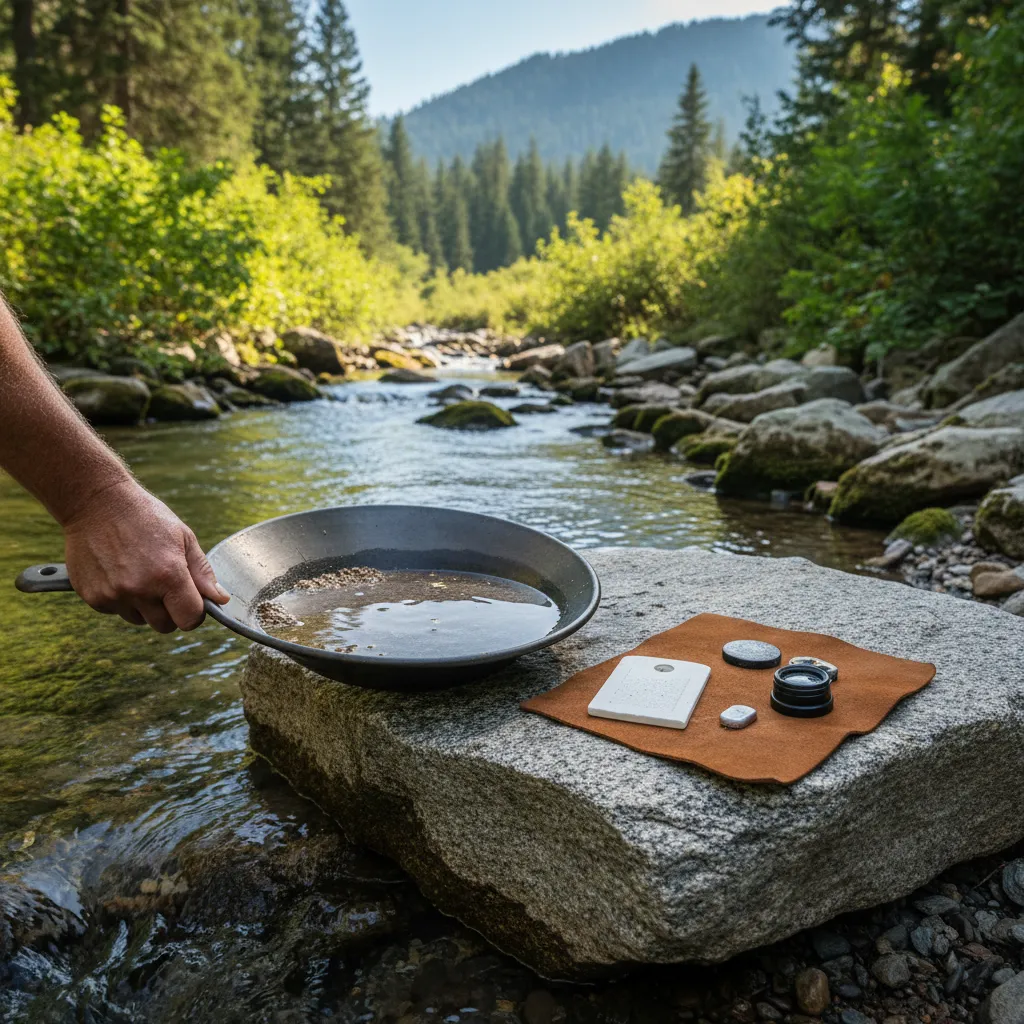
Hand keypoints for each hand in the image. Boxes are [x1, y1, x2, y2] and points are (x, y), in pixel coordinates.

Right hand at [63, 479, 229, 631]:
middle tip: (164, 584)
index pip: (190, 619)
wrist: (96, 503)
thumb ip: (203, 572)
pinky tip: (119, 571)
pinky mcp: (93, 598)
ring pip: (140, 620)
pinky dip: (121, 598)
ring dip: (144, 605)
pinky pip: (117, 611)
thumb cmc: (146, 517)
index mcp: (168, 575)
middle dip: (170, 611)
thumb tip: (220, 600)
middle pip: (165, 626)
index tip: (192, 599)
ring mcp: (114, 595)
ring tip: (139, 572)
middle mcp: (140, 590)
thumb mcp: (184, 537)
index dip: (194, 612)